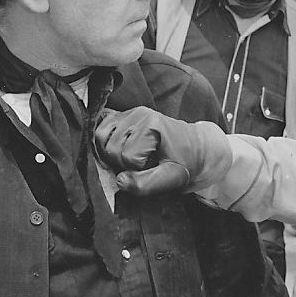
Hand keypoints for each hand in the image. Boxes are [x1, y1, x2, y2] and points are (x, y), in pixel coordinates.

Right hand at [94, 106, 230, 195]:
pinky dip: (104, 140)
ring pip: (100, 137)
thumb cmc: (184, 163)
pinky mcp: (121, 115)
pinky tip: (119, 147)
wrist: (195, 148)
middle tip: (143, 163)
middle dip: (123, 162)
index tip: (153, 167)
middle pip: (110, 147)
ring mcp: (128, 112)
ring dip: (113, 153)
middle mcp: (138, 114)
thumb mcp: (171, 178)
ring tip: (133, 156)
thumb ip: (146, 183)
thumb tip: (119, 181)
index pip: (127, 156)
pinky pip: (100, 128)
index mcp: (152, 125)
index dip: (137, 169)